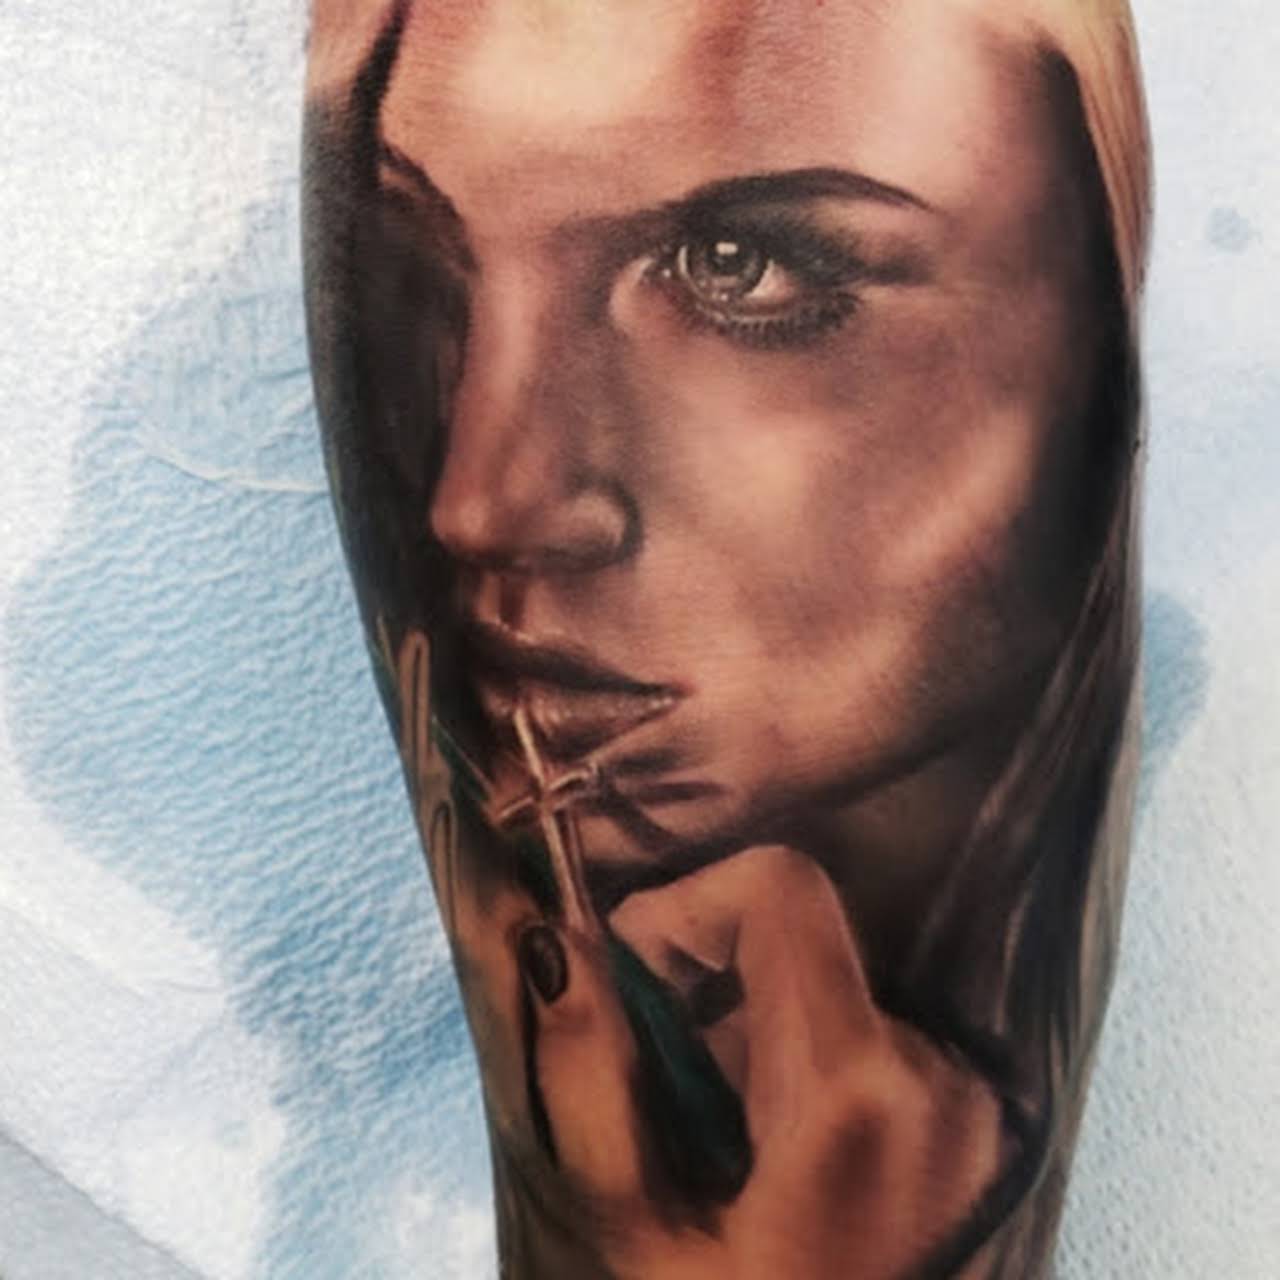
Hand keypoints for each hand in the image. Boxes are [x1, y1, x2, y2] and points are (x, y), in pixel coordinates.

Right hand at [515, 847, 1005, 1279]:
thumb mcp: (638, 1235)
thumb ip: (591, 1081)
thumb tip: (556, 950)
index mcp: (854, 1088)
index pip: (779, 888)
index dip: (685, 907)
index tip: (632, 980)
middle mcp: (934, 1070)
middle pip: (799, 933)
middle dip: (704, 975)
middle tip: (658, 1077)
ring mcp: (968, 1098)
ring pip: (826, 987)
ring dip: (745, 1030)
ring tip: (717, 1142)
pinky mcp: (976, 1121)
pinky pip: (865, 1037)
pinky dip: (796, 1061)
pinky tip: (770, 1156)